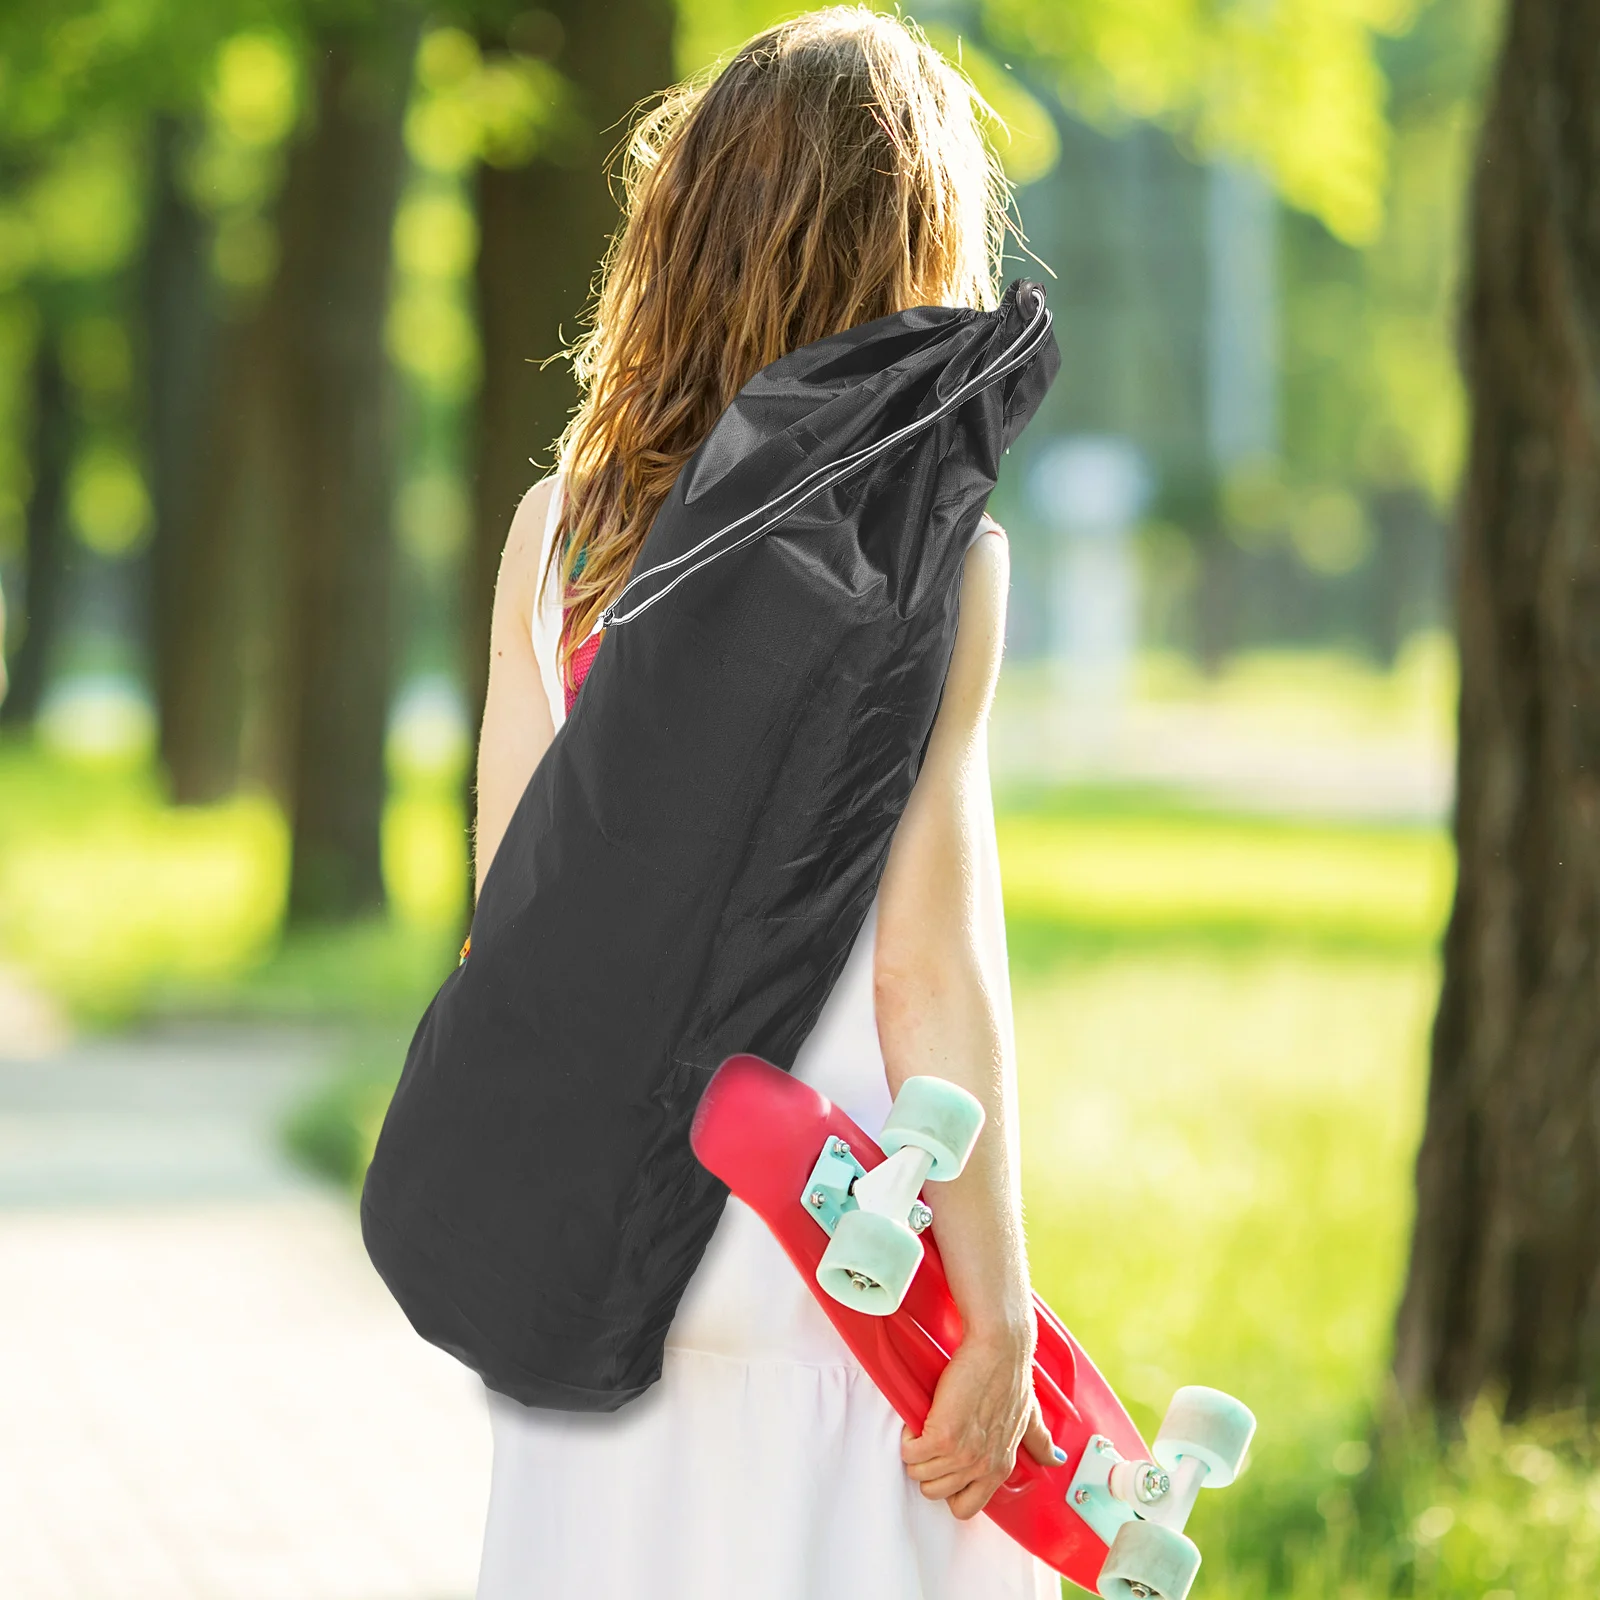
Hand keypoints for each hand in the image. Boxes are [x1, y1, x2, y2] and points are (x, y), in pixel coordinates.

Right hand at [900, 1326, 1063, 1519]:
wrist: (998, 1347)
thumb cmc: (1010, 1374)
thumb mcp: (1029, 1415)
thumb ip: (1039, 1441)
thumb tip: (1055, 1459)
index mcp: (1001, 1467)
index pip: (966, 1507)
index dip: (949, 1489)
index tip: (945, 1465)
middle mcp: (982, 1467)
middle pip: (936, 1493)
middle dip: (927, 1470)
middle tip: (930, 1443)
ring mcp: (962, 1454)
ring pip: (920, 1475)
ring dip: (916, 1453)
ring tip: (924, 1429)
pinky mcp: (942, 1436)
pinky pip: (910, 1454)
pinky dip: (908, 1440)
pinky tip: (918, 1422)